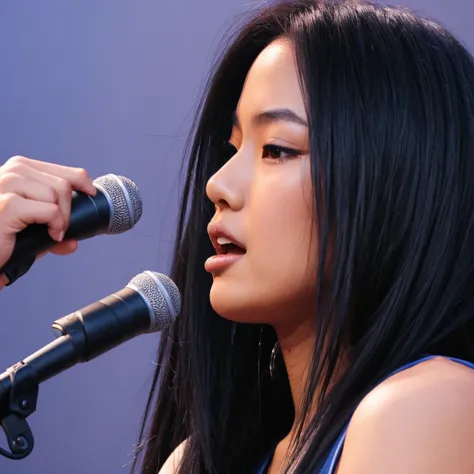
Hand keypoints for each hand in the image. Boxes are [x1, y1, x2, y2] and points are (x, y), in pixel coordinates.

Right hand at [0, 155, 95, 287]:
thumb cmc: (2, 241)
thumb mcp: (31, 232)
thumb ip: (52, 231)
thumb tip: (73, 243)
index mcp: (18, 170)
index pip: (61, 170)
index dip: (81, 181)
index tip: (90, 193)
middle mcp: (10, 172)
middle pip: (63, 183)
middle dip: (70, 209)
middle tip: (61, 230)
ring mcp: (6, 185)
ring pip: (57, 194)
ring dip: (63, 219)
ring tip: (53, 234)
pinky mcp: (7, 205)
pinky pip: (51, 210)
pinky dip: (56, 225)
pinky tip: (50, 236)